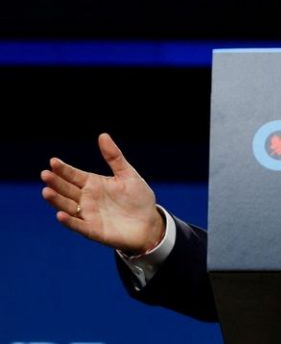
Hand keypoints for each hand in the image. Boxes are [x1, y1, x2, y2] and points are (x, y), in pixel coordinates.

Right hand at [41, 133, 164, 254]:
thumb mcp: (128, 174)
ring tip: (46, 191)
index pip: (74, 175)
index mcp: (94, 184)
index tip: (53, 161)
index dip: (63, 169)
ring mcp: (89, 215)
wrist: (150, 223)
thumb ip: (114, 157)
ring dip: (57, 200)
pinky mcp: (93, 230)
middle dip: (56, 182)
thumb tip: (102, 135)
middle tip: (46, 174)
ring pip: (68, 207)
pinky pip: (78, 225)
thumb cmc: (138, 198)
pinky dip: (69, 221)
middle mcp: (87, 199)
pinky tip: (60, 215)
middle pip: (67, 190)